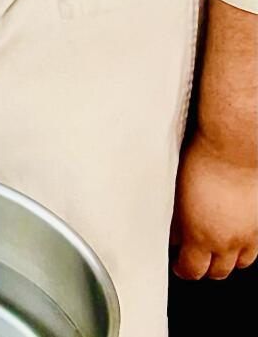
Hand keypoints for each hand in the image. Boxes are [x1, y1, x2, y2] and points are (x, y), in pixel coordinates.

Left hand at [171, 130, 257, 278]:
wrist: (233, 150)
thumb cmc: (201, 164)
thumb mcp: (176, 196)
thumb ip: (176, 222)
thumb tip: (173, 236)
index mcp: (201, 236)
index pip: (192, 270)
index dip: (183, 270)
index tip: (178, 265)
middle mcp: (228, 241)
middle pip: (218, 272)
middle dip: (204, 269)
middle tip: (194, 260)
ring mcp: (249, 235)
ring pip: (240, 263)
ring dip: (227, 261)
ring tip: (214, 251)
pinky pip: (254, 248)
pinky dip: (244, 249)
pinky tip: (234, 237)